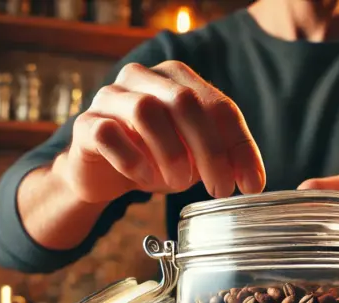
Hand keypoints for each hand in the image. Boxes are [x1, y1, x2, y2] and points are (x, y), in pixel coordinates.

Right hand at [63, 61, 265, 202]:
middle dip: (211, 152)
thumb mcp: (195, 159)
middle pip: (185, 104)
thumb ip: (222, 158)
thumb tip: (252, 181)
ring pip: (147, 112)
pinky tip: (144, 177)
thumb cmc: (154, 160)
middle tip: (220, 189)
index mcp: (177, 78)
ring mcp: (110, 97)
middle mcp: (143, 77)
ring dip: (171, 154)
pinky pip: (109, 134)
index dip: (240, 146)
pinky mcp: (86, 123)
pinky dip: (133, 160)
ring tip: (179, 183)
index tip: (252, 184)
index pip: (220, 105)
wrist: (101, 174)